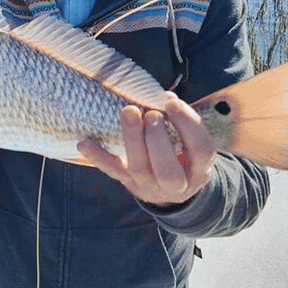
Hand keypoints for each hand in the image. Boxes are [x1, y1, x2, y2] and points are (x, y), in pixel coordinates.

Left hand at [77, 93, 216, 205]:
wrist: (169, 190)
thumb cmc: (182, 155)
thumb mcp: (191, 143)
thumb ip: (180, 122)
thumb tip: (163, 97)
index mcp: (199, 170)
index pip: (202, 150)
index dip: (188, 125)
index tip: (172, 102)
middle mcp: (177, 184)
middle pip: (168, 169)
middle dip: (157, 139)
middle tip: (150, 114)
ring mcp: (151, 187)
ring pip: (140, 169)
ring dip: (132, 140)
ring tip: (129, 113)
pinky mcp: (129, 183)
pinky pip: (113, 171)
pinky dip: (98, 156)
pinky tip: (85, 142)